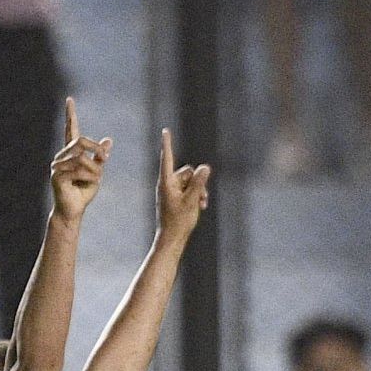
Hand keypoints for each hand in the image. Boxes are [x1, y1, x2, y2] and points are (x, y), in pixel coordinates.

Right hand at [49, 97, 110, 219]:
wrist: (73, 210)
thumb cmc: (83, 191)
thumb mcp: (97, 172)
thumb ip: (100, 157)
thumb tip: (109, 139)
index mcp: (70, 153)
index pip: (70, 129)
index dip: (70, 114)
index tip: (69, 99)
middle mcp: (61, 156)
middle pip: (81, 141)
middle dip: (96, 149)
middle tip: (105, 160)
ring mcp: (57, 165)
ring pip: (83, 158)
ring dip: (95, 170)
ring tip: (96, 180)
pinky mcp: (57, 176)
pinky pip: (79, 170)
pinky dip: (90, 177)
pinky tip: (89, 183)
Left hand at [155, 128, 210, 244]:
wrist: (171, 239)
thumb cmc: (179, 221)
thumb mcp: (192, 200)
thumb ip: (199, 183)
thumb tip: (205, 167)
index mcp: (166, 182)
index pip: (167, 158)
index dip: (168, 144)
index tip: (165, 130)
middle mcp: (167, 184)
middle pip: (188, 172)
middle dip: (198, 182)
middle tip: (203, 198)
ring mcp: (172, 191)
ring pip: (191, 182)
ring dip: (199, 191)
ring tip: (202, 205)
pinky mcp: (176, 198)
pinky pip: (189, 190)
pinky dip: (196, 196)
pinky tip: (201, 207)